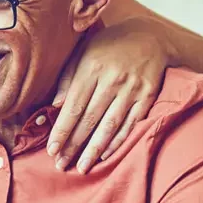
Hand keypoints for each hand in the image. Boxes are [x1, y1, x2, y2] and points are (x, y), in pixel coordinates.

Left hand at [48, 18, 166, 172]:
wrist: (150, 35)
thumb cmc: (109, 45)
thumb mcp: (83, 52)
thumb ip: (68, 78)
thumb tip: (55, 105)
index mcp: (91, 69)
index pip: (73, 107)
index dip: (62, 131)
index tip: (52, 150)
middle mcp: (111, 80)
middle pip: (89, 119)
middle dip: (74, 145)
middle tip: (61, 164)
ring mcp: (132, 89)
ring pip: (110, 125)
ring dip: (94, 149)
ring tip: (82, 167)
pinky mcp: (148, 95)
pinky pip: (131, 123)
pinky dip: (118, 140)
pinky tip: (105, 155)